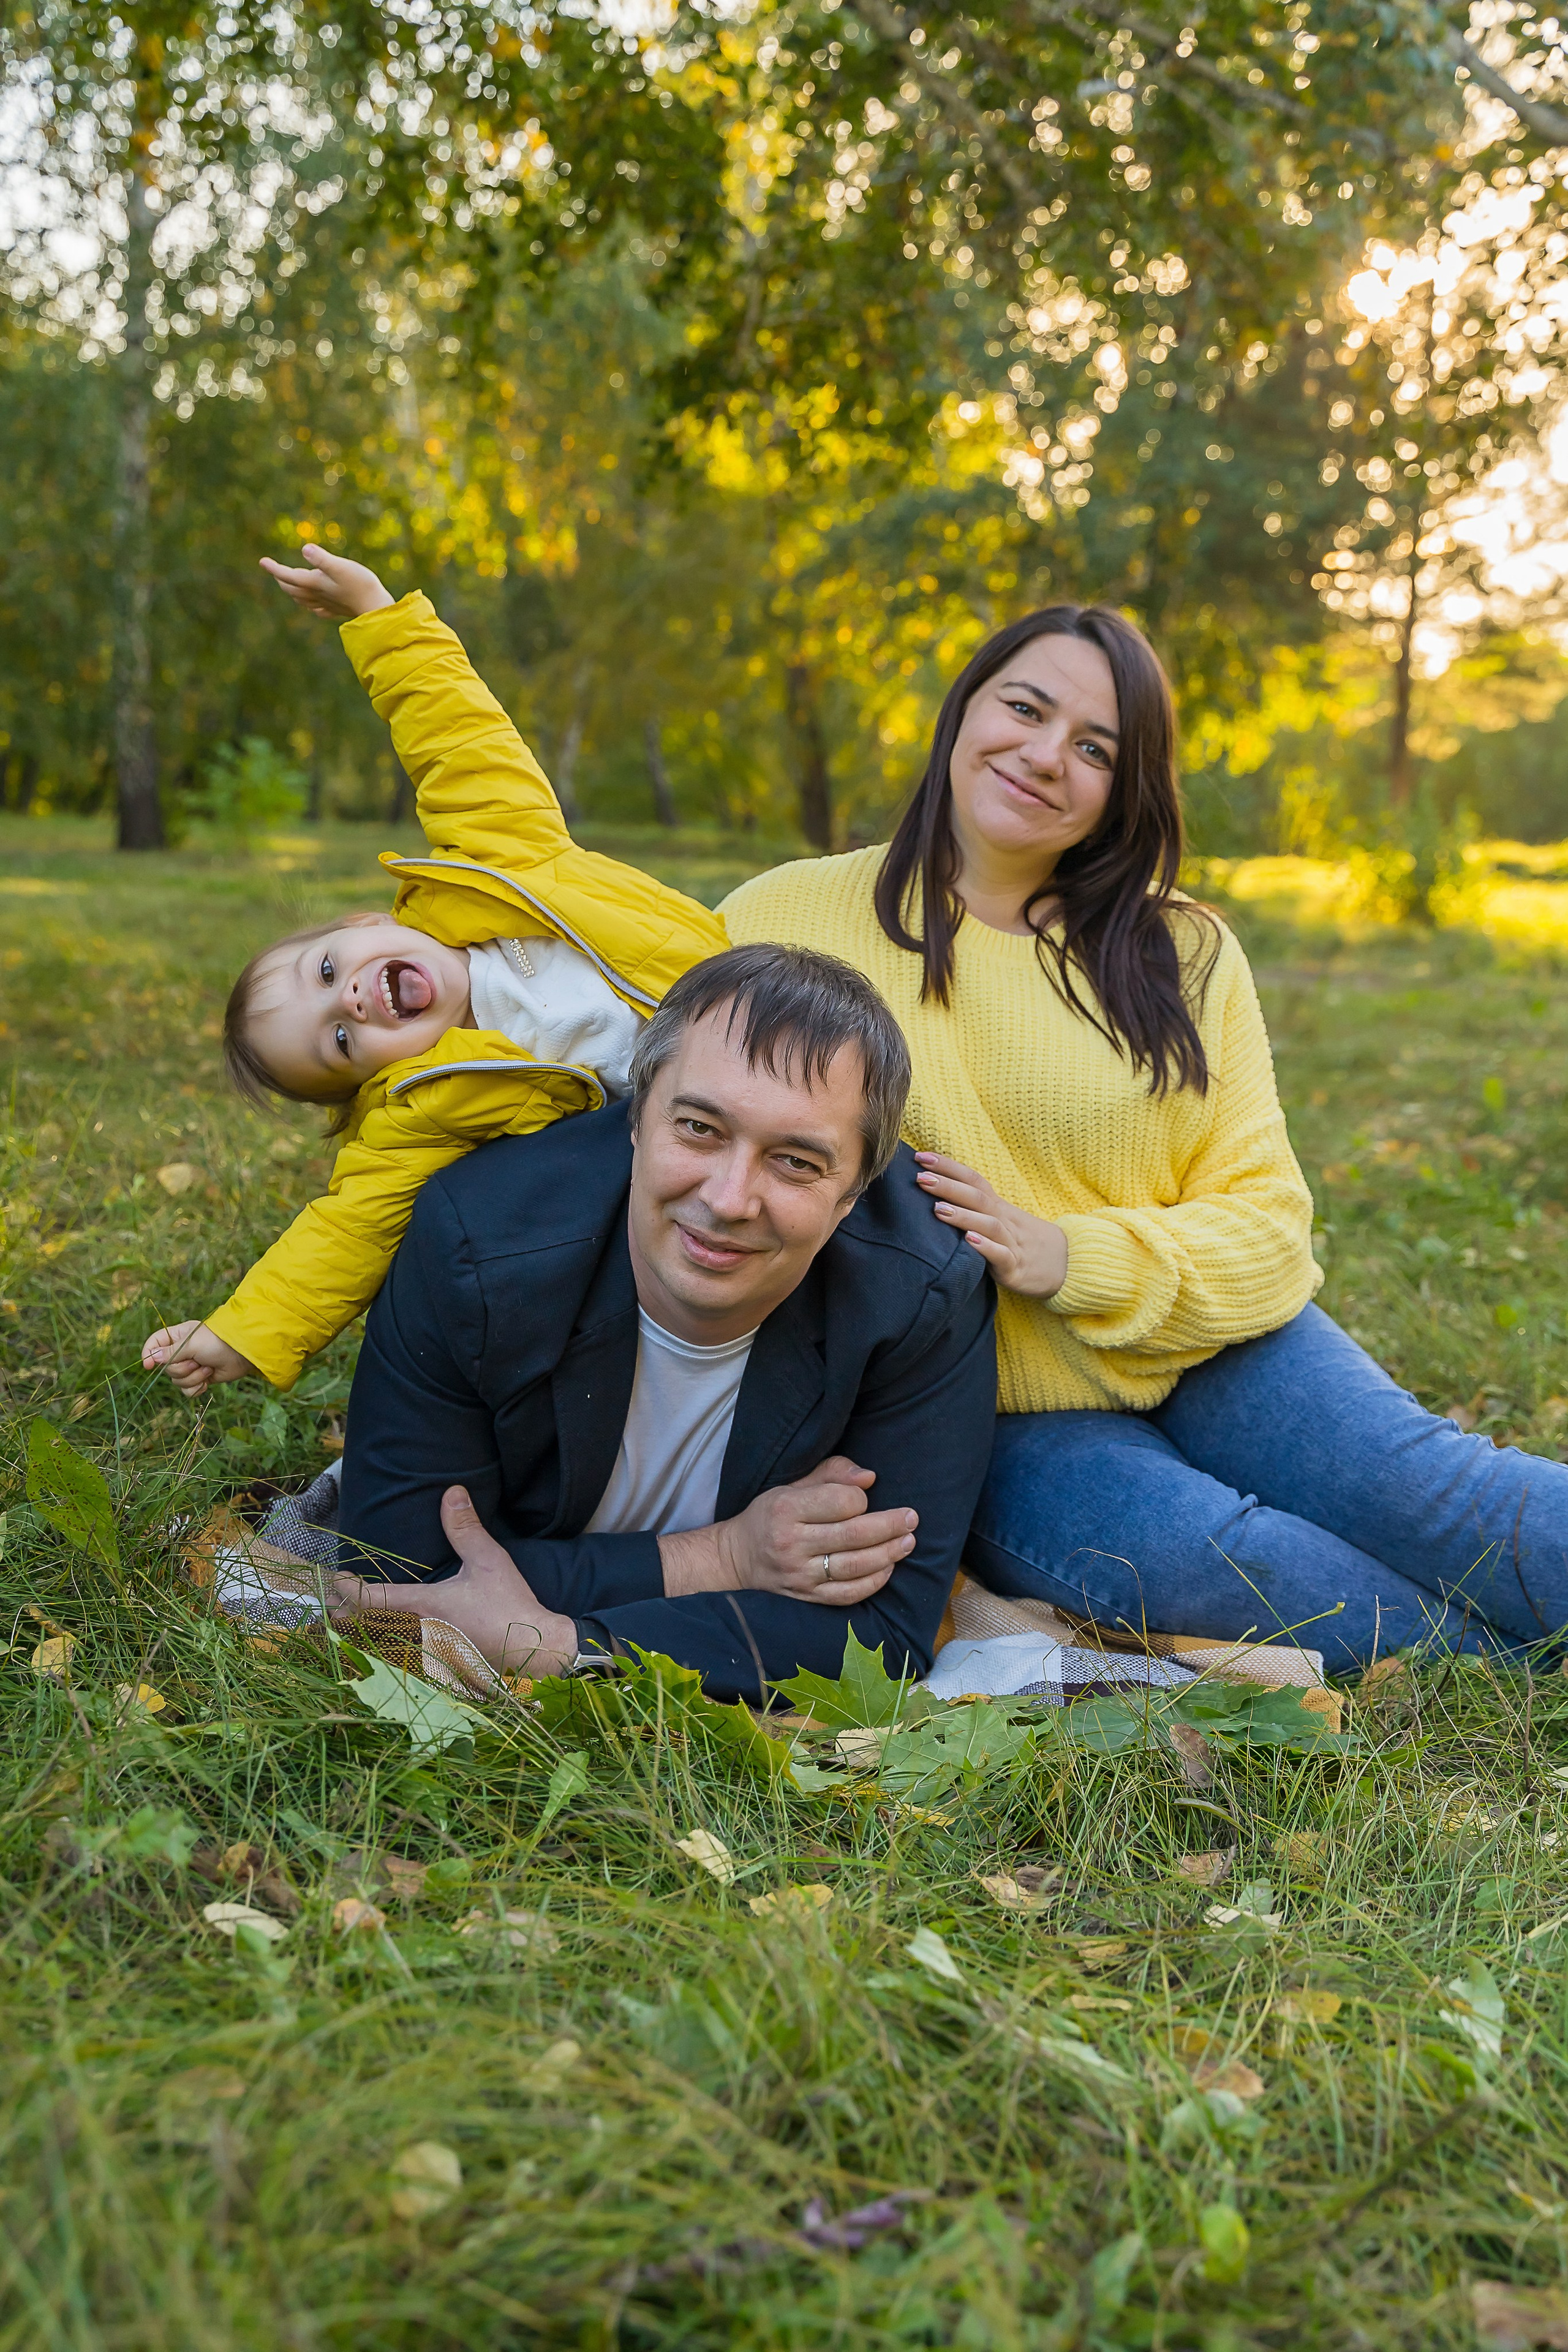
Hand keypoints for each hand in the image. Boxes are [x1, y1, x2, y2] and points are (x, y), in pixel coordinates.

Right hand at [141, 1319, 256, 1395]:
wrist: (242, 1354)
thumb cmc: (217, 1342)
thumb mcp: (191, 1344)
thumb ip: (170, 1353)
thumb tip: (151, 1358)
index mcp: (177, 1337)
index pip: (154, 1344)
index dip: (149, 1355)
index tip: (148, 1366)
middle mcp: (182, 1352)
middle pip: (166, 1368)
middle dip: (182, 1369)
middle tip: (197, 1361)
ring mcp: (191, 1366)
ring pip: (177, 1381)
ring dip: (193, 1378)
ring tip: (207, 1368)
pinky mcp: (200, 1379)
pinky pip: (187, 1390)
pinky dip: (197, 1388)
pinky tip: (207, 1380)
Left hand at [260, 542, 394, 620]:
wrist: (376, 607)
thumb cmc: (361, 585)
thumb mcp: (341, 567)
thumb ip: (322, 559)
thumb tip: (305, 549)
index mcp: (315, 583)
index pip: (288, 576)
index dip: (274, 568)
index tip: (262, 561)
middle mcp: (317, 595)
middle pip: (291, 589)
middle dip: (281, 578)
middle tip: (274, 569)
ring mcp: (326, 604)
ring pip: (302, 599)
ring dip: (292, 591)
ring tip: (290, 583)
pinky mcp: (337, 609)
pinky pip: (318, 609)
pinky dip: (311, 605)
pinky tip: (313, 605)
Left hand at [331, 1486, 576, 1675]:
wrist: (532, 1651)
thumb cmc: (509, 1606)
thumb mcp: (488, 1561)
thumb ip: (465, 1528)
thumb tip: (452, 1492)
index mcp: (422, 1606)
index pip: (369, 1598)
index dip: (346, 1588)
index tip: (336, 1578)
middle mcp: (415, 1634)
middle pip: (361, 1630)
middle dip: (343, 1617)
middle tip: (332, 1605)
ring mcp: (422, 1658)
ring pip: (375, 1651)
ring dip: (359, 1638)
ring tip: (348, 1626)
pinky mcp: (435, 1672)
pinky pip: (396, 1666)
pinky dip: (382, 1656)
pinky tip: (384, 1650)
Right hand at [661, 1456, 917, 1607]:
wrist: (738, 1558)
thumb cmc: (771, 1514)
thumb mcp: (791, 1484)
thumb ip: (831, 1474)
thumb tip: (869, 1478)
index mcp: (785, 1509)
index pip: (839, 1503)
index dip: (862, 1499)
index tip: (866, 1497)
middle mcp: (791, 1544)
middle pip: (853, 1535)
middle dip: (890, 1526)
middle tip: (912, 1519)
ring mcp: (799, 1575)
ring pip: (855, 1567)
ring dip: (889, 1554)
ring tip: (907, 1542)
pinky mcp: (807, 1598)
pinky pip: (848, 1594)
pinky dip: (873, 1582)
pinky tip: (888, 1568)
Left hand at [914, 1153, 1068, 1296]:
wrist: (1067, 1264)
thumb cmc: (1023, 1241)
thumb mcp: (1001, 1220)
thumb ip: (975, 1209)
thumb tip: (935, 1196)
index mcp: (998, 1207)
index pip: (973, 1179)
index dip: (949, 1167)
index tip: (921, 1156)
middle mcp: (1004, 1220)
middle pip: (977, 1197)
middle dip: (948, 1186)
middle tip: (921, 1178)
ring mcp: (1012, 1243)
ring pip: (989, 1224)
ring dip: (963, 1215)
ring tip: (937, 1209)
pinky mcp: (1016, 1268)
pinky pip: (1002, 1256)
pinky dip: (985, 1247)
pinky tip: (968, 1241)